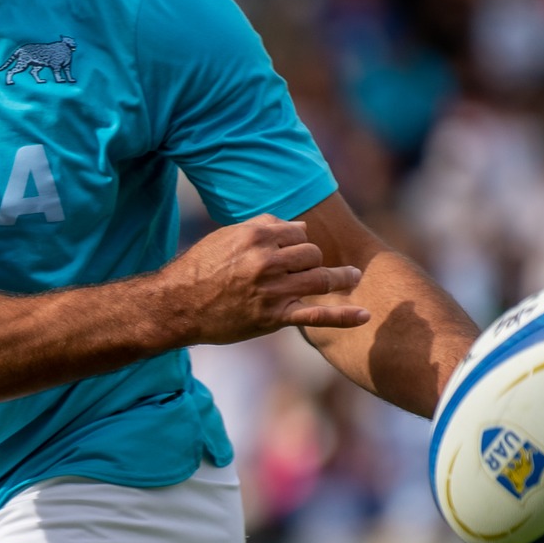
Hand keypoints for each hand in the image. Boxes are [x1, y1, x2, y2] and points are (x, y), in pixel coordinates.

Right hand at [160, 215, 370, 345]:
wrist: (178, 305)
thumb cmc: (200, 268)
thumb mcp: (228, 236)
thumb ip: (263, 226)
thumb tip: (297, 225)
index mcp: (257, 236)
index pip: (299, 232)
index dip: (300, 242)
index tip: (295, 252)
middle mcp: (267, 260)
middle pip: (313, 253)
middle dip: (313, 260)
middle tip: (307, 270)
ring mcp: (273, 290)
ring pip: (320, 277)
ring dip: (337, 278)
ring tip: (351, 277)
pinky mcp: (274, 317)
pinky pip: (316, 315)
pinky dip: (343, 317)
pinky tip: (365, 315)